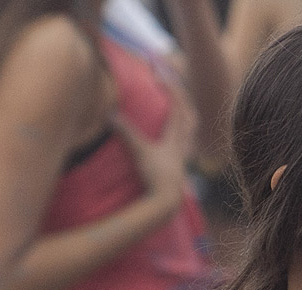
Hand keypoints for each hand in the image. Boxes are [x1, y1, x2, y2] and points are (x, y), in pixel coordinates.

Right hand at [111, 78, 196, 211]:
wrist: (166, 202)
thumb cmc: (156, 175)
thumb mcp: (139, 151)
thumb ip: (126, 132)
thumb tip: (110, 115)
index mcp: (176, 135)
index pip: (178, 105)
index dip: (170, 87)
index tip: (159, 75)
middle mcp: (184, 144)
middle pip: (190, 116)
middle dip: (183, 100)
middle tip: (173, 89)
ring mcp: (183, 157)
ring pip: (191, 132)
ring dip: (186, 119)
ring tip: (178, 112)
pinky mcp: (179, 169)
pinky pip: (185, 148)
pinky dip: (182, 139)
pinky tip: (174, 142)